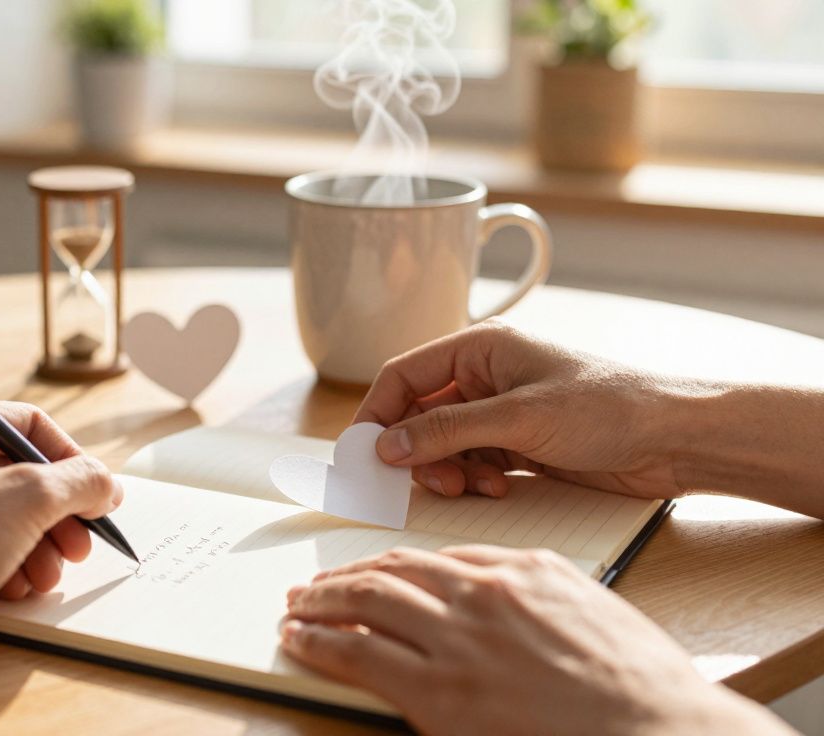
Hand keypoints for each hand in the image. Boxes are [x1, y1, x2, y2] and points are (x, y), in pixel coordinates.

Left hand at [0, 401, 121, 670]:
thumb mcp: (28, 499)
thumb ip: (79, 482)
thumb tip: (105, 484)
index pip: (25, 423)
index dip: (69, 456)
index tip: (94, 489)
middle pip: (16, 474)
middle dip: (56, 513)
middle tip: (80, 541)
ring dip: (37, 544)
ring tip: (49, 575)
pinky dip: (6, 563)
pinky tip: (17, 587)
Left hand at [280, 546, 791, 735]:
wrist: (661, 734)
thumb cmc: (642, 690)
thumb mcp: (593, 614)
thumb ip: (539, 598)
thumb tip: (504, 603)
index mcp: (525, 571)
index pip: (438, 558)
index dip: (394, 564)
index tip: (375, 571)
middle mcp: (483, 594)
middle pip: (393, 569)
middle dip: (347, 575)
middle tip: (316, 585)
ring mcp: (458, 640)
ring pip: (368, 600)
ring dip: (323, 600)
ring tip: (299, 605)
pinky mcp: (439, 691)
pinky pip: (359, 652)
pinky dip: (320, 640)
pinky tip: (301, 637)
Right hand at [355, 320, 703, 499]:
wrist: (678, 440)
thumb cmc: (611, 407)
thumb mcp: (519, 418)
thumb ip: (447, 431)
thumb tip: (386, 446)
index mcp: (481, 348)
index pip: (403, 376)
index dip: (378, 413)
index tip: (364, 454)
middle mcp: (485, 377)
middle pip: (419, 415)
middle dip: (417, 451)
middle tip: (428, 480)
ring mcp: (502, 413)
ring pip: (443, 445)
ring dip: (447, 470)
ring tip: (472, 486)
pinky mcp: (519, 446)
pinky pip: (472, 464)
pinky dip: (473, 480)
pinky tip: (497, 487)